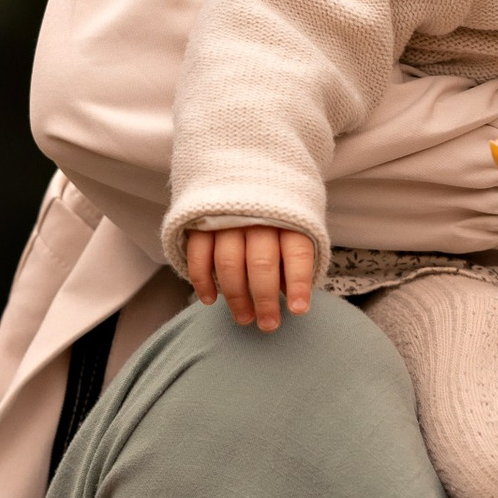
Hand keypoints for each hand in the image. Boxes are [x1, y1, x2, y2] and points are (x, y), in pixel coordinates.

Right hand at [184, 224, 314, 330]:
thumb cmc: (276, 212)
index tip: (298, 310)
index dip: (298, 283)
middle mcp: (258, 217)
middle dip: (265, 300)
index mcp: (289, 217)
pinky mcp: (201, 222)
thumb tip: (289, 295)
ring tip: (244, 318)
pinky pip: (199, 255)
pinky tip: (209, 300)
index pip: (297, 252)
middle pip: (262, 264)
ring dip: (235, 297)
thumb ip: (293, 258)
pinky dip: (202, 280)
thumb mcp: (295, 226)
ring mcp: (227, 219)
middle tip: (268, 325)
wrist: (243, 172)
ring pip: (229, 263)